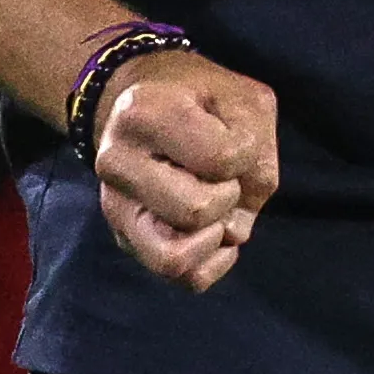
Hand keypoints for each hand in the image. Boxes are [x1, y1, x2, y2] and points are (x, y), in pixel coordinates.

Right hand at [94, 46, 279, 290]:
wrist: (141, 103)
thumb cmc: (200, 96)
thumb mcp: (242, 98)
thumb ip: (258, 149)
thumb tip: (237, 226)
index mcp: (145, 113)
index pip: (221, 159)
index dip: (247, 152)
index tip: (234, 134)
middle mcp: (117, 163)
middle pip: (196, 211)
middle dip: (230, 195)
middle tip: (224, 173)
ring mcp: (114, 206)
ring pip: (175, 258)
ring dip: (215, 235)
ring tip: (217, 206)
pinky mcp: (124, 236)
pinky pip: (178, 277)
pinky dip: (210, 264)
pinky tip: (218, 233)